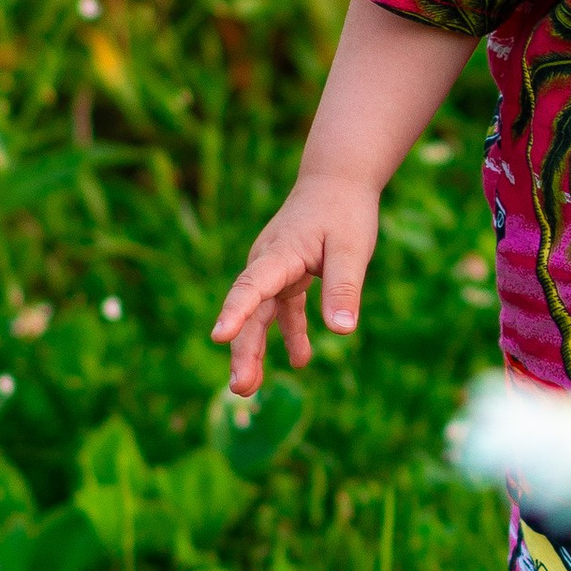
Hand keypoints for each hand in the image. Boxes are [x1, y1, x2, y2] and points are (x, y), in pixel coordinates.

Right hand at [210, 177, 381, 396]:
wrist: (338, 181)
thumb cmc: (344, 210)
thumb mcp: (351, 249)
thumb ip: (344, 288)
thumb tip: (341, 331)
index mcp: (280, 253)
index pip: (253, 285)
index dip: (236, 311)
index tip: (219, 335)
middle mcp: (269, 264)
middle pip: (251, 310)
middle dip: (243, 350)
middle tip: (241, 388)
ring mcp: (276, 271)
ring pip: (262, 315)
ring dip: (256, 349)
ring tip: (249, 389)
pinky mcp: (289, 277)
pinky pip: (285, 310)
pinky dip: (292, 333)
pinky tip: (301, 360)